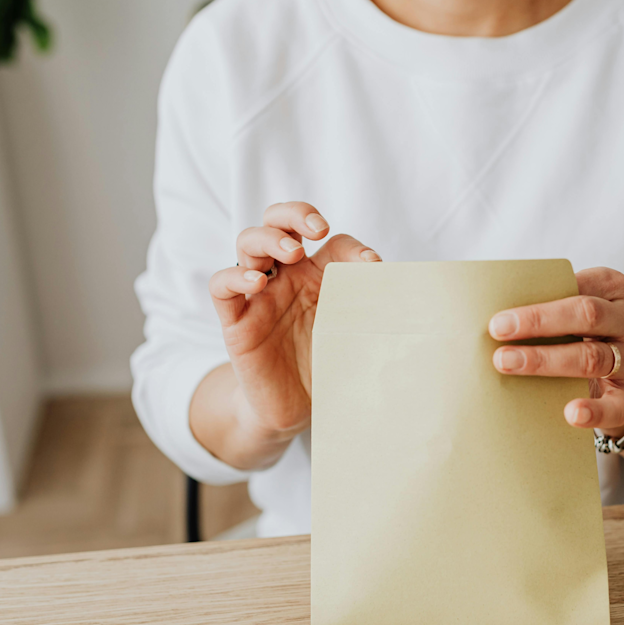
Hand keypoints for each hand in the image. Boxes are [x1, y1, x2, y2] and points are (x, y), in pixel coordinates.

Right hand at [208, 202, 378, 442]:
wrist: (298, 411)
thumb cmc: (329, 367)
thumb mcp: (357, 336)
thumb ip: (374, 312)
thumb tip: (402, 294)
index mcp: (320, 276)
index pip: (333, 242)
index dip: (352, 246)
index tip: (372, 266)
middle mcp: (287, 278)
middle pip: (279, 222)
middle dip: (296, 213)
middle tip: (318, 229)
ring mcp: (259, 295)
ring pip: (248, 243)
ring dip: (270, 238)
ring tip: (293, 253)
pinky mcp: (235, 321)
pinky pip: (221, 286)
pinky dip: (234, 276)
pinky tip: (256, 283)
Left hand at [488, 267, 623, 436]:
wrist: (620, 384)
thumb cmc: (583, 339)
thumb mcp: (574, 316)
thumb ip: (546, 310)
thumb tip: (492, 319)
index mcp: (612, 290)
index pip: (580, 286)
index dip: (540, 301)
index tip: (499, 316)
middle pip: (587, 315)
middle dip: (539, 322)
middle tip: (498, 330)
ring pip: (592, 358)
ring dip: (546, 361)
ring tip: (508, 364)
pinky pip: (615, 405)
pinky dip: (593, 410)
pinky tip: (571, 412)